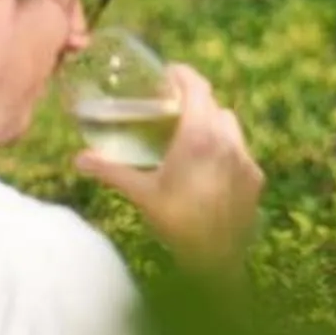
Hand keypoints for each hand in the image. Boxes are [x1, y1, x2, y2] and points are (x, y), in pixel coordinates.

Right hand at [77, 64, 262, 268]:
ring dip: (212, 123)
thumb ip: (111, 170)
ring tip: (191, 136)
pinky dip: (225, 149)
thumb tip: (79, 158)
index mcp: (198, 137)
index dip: (183, 75)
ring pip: (231, 126)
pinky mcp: (255, 177)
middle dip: (194, 100)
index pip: (197, 87)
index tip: (168, 74)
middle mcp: (227, 141)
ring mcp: (245, 159)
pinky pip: (240, 151)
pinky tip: (209, 167)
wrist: (215, 261)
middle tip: (172, 108)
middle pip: (213, 105)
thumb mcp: (141, 194)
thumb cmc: (175, 223)